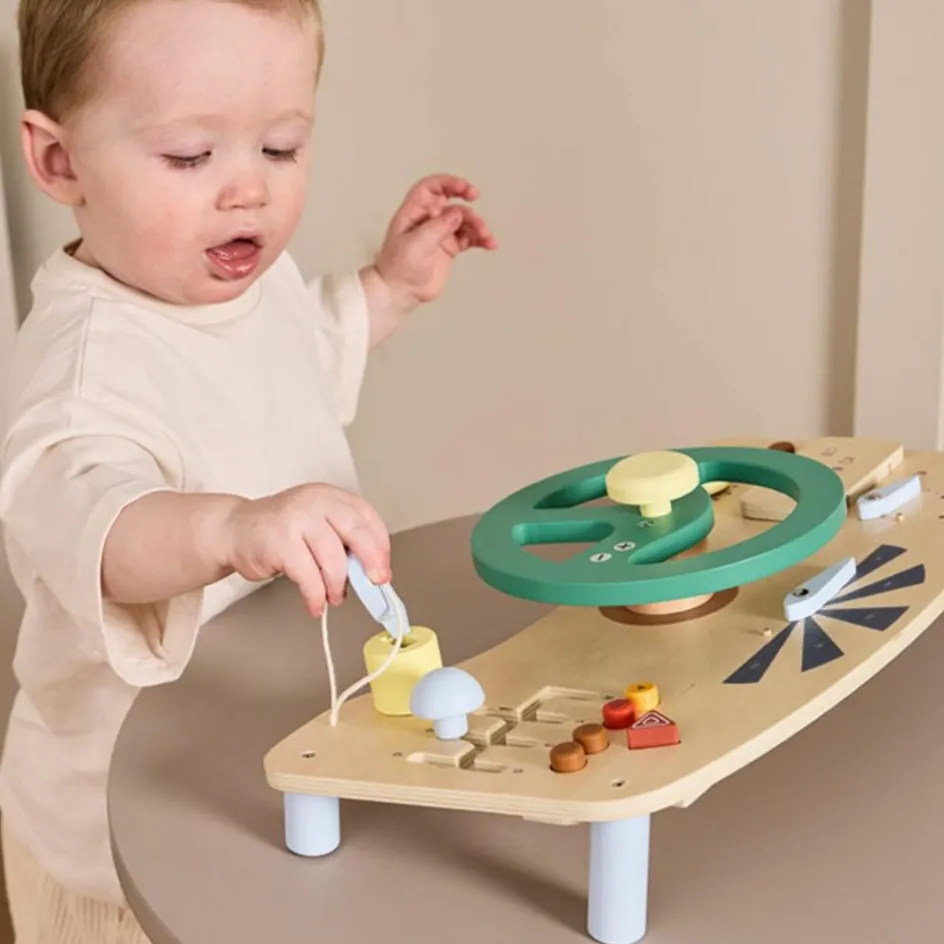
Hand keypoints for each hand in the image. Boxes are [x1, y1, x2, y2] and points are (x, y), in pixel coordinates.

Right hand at [222, 484, 390, 616]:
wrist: (234, 529)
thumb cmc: (281, 531)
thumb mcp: (319, 526)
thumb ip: (344, 542)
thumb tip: (371, 572)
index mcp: (332, 497)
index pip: (368, 519)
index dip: (380, 547)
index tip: (383, 569)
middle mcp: (317, 502)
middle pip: (357, 533)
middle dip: (371, 563)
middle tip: (376, 583)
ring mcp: (297, 519)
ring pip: (333, 559)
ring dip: (337, 586)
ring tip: (334, 597)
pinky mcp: (280, 541)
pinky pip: (308, 576)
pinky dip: (315, 596)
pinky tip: (315, 604)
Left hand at [372, 174, 497, 311]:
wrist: (401, 292)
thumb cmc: (399, 266)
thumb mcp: (417, 243)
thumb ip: (438, 226)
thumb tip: (458, 212)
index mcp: (415, 212)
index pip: (432, 188)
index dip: (449, 183)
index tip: (466, 189)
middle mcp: (429, 219)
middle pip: (452, 203)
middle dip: (467, 203)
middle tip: (476, 210)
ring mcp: (440, 233)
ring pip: (464, 221)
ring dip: (477, 226)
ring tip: (486, 237)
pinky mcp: (449, 248)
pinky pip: (469, 238)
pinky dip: (480, 239)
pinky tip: (490, 244)